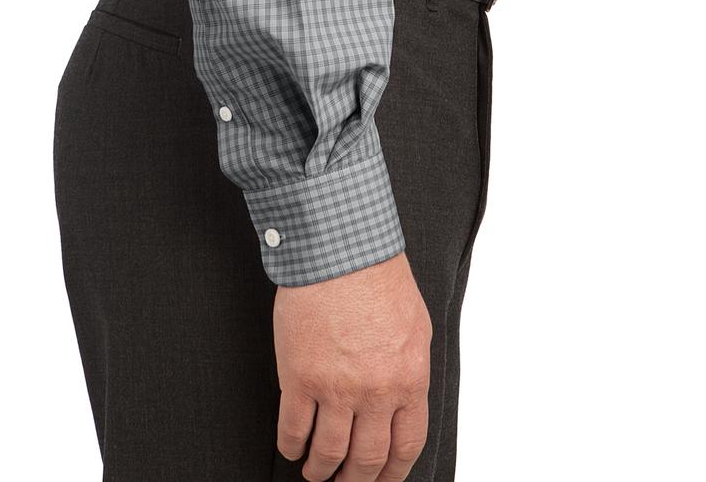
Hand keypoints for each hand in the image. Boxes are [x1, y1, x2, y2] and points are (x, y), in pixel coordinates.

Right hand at [272, 250, 432, 480]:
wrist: (339, 247)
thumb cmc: (375, 274)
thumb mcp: (414, 325)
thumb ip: (409, 368)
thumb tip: (403, 399)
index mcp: (408, 378)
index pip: (406, 446)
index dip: (392, 473)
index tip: (382, 480)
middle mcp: (375, 391)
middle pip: (367, 459)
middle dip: (355, 480)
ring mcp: (336, 387)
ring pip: (328, 452)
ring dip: (320, 470)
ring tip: (315, 471)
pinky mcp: (299, 377)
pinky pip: (293, 429)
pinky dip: (291, 446)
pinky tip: (292, 446)